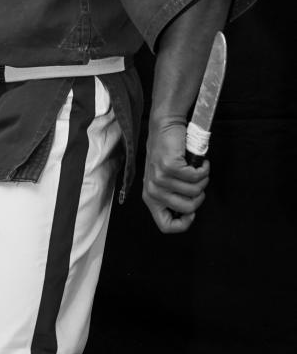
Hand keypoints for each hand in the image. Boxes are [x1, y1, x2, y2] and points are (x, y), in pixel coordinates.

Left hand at [142, 119, 209, 233]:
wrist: (165, 127)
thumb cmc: (169, 155)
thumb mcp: (165, 181)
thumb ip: (172, 198)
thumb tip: (189, 214)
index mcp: (150, 198)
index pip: (166, 226)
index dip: (184, 224)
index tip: (193, 213)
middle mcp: (153, 191)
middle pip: (188, 209)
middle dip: (199, 196)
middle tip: (197, 181)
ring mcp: (160, 178)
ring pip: (195, 191)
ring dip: (202, 180)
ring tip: (198, 168)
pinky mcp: (169, 166)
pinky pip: (197, 177)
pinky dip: (203, 169)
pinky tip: (200, 162)